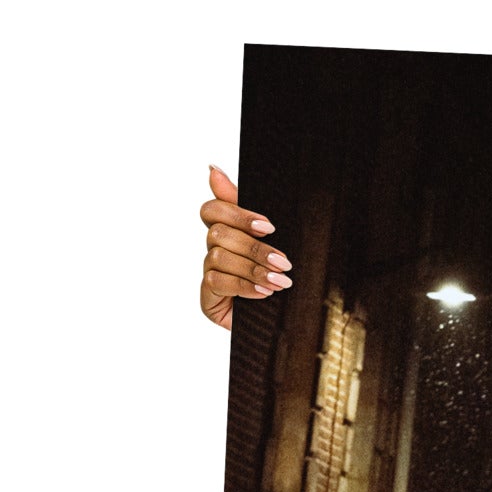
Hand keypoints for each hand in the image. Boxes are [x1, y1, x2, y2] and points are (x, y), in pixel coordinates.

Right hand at [199, 164, 290, 330]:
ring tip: (280, 282)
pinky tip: (264, 293)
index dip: (236, 213)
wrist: (282, 323)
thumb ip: (248, 210)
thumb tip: (213, 168)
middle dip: (254, 247)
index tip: (268, 226)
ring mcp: (209, 273)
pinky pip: (218, 282)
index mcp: (228, 231)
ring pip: (219, 257)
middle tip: (284, 261)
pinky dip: (244, 285)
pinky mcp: (208, 297)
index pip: (213, 209)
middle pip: (218, 233)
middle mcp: (214, 249)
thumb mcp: (274, 243)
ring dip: (253, 269)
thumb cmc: (278, 278)